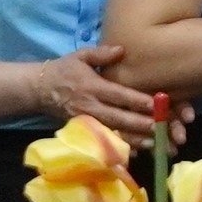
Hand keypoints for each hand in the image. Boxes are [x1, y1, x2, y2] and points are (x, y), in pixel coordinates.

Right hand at [22, 42, 169, 137]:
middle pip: (118, 117)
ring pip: (113, 132)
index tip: (155, 104)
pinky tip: (135, 152)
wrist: (39, 90)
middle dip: (140, 124)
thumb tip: (121, 49)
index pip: (117, 94)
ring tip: (154, 143)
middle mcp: (90, 105)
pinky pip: (104, 141)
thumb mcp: (80, 56)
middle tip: (162, 128)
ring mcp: (86, 121)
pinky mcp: (84, 131)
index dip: (136, 100)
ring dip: (133, 139)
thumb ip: (101, 54)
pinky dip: (119, 147)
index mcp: (92, 86)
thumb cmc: (64, 70)